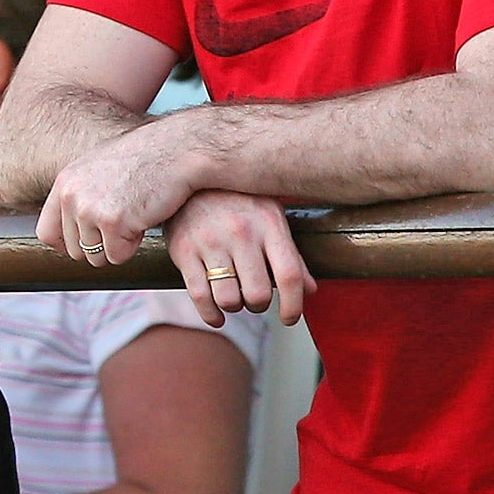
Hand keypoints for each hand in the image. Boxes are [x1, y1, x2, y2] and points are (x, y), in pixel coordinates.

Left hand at [36, 119, 195, 266]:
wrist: (177, 149)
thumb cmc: (146, 160)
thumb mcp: (99, 169)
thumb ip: (79, 194)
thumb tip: (70, 230)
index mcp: (64, 183)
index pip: (46, 233)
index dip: (66, 245)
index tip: (84, 246)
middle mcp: (71, 196)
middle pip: (74, 250)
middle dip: (99, 246)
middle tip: (123, 226)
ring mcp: (89, 209)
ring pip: (96, 257)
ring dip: (118, 246)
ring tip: (134, 217)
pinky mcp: (112, 222)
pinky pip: (117, 255)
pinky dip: (133, 246)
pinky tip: (144, 219)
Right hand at [165, 189, 313, 327]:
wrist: (190, 175)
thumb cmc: (237, 199)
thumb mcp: (270, 216)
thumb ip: (290, 254)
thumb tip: (310, 290)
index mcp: (269, 223)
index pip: (289, 275)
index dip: (293, 305)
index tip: (288, 318)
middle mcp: (240, 232)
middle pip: (257, 293)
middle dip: (258, 305)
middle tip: (255, 300)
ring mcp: (210, 241)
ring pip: (228, 298)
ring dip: (235, 307)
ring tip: (234, 298)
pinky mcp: (183, 250)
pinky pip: (199, 295)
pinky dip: (210, 314)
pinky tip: (217, 316)